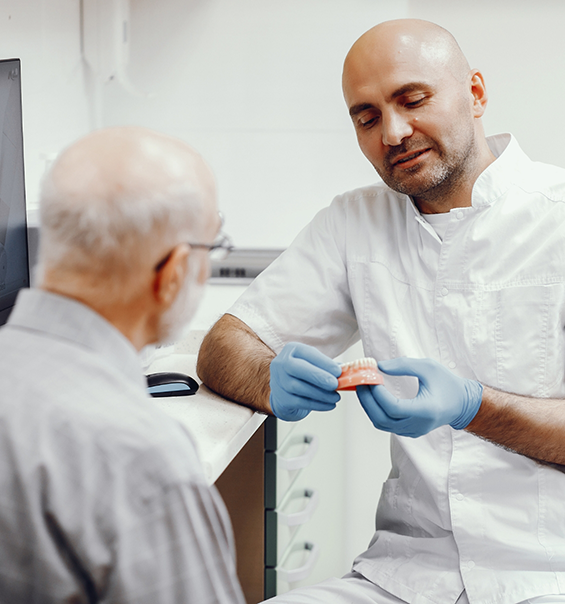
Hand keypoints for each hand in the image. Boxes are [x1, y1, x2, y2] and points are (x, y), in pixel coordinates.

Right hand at [270, 342, 340, 421]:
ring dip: (320, 393)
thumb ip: (328, 366)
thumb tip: (347, 371)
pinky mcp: (281, 398)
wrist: (285, 390)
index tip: (338, 371)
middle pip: (297, 368)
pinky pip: (300, 402)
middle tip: (335, 384)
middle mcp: (281, 363)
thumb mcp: (314, 364)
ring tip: (336, 396)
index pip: (306, 353)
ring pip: (298, 387)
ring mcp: (278, 381)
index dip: (323, 362)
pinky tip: (329, 404)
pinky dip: (317, 404)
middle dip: (318, 376)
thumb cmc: (303, 374)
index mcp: (292, 350)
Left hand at [356, 357, 482, 436]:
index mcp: (425, 411)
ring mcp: (413, 431)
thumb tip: (379, 366)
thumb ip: (404, 365)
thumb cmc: (447, 383)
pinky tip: (373, 396)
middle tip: (360, 382)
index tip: (371, 378)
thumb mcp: (428, 367)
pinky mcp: (409, 431)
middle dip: (367, 400)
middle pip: (383, 419)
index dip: (378, 394)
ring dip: (369, 406)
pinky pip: (386, 424)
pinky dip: (376, 411)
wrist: (462, 404)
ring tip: (364, 387)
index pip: (393, 408)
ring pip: (382, 424)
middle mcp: (418, 425)